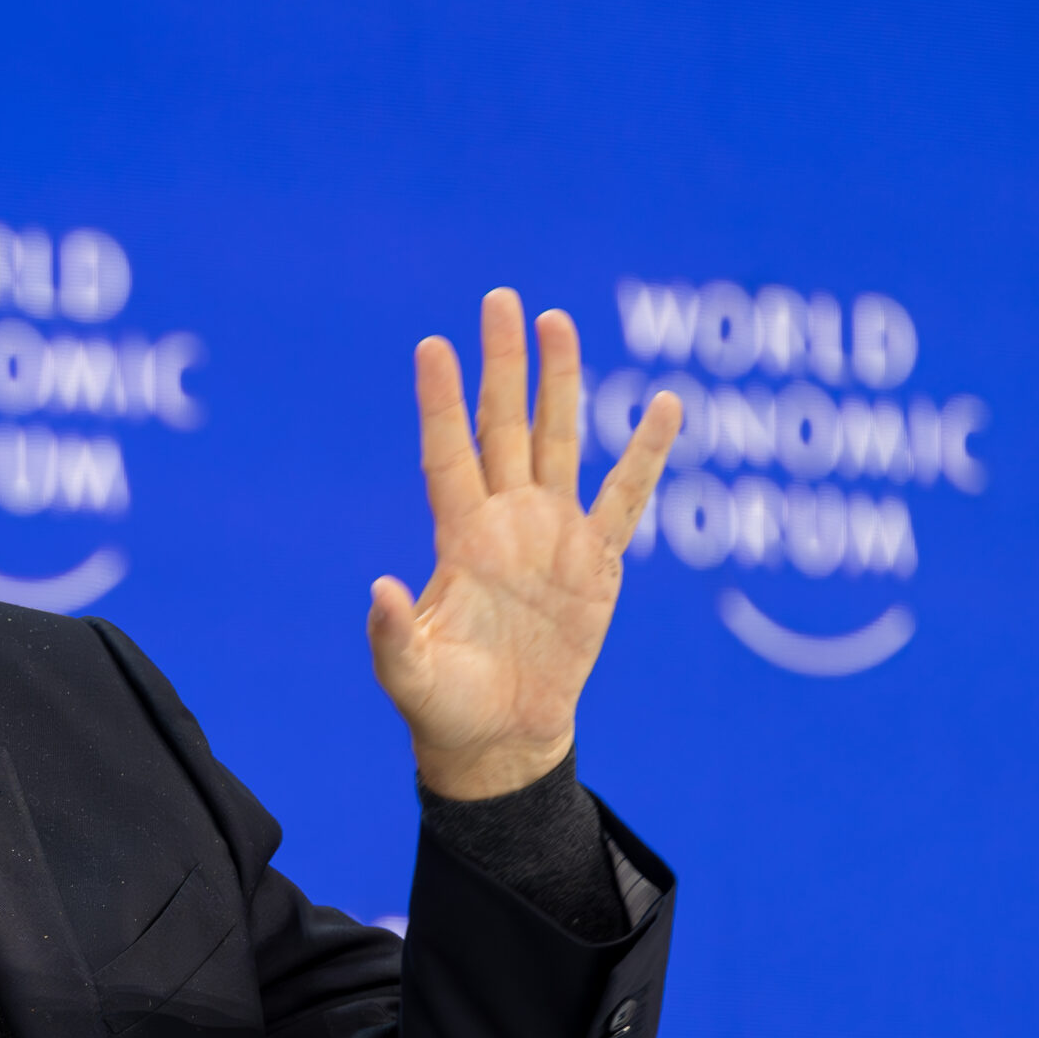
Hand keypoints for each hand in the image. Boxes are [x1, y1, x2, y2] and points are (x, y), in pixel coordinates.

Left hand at [368, 289, 680, 799]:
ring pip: (560, 442)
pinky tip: (663, 404)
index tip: (432, 345)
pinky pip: (628, 498)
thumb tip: (375, 587)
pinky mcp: (598, 564)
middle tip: (502, 299)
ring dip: (562, 384)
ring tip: (559, 322)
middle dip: (504, 364)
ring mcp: (554, 536)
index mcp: (459, 540)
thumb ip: (390, 634)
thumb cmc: (444, 706)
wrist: (500, 738)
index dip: (441, 401)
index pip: (449, 452)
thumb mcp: (408, 675)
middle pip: (505, 425)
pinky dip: (646, 453)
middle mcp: (506, 522)